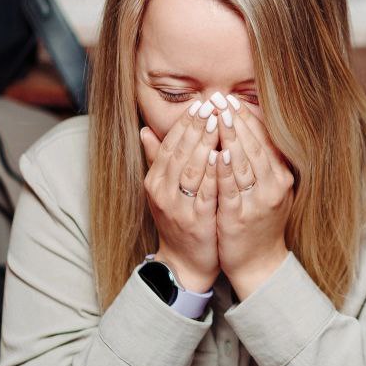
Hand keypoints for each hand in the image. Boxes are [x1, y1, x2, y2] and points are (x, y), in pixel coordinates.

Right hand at [139, 102, 220, 292]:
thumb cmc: (179, 220)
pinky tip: (222, 155)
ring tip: (218, 121)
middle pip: (180, 152)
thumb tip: (144, 129)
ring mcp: (178, 207)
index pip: (169, 144)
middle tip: (212, 104)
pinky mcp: (196, 221)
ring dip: (204, 143)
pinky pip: (205, 192)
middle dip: (196, 126)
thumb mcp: (163, 190)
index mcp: (155, 181)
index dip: (185, 123)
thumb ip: (157, 159)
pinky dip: (212, 173)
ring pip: (191, 169)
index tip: (200, 103)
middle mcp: (162, 192)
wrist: (185, 262)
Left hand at [211, 93, 294, 299]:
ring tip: (218, 116)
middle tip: (221, 98)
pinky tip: (218, 153)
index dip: (248, 118)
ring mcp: (259, 201)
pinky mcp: (241, 216)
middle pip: (255, 146)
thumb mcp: (267, 189)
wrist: (258, 262)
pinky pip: (233, 188)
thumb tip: (246, 130)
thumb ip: (260, 161)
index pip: (265, 140)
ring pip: (246, 163)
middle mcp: (274, 186)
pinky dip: (226, 170)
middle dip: (237, 121)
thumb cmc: (259, 222)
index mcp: (281, 176)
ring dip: (231, 137)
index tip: (232, 98)